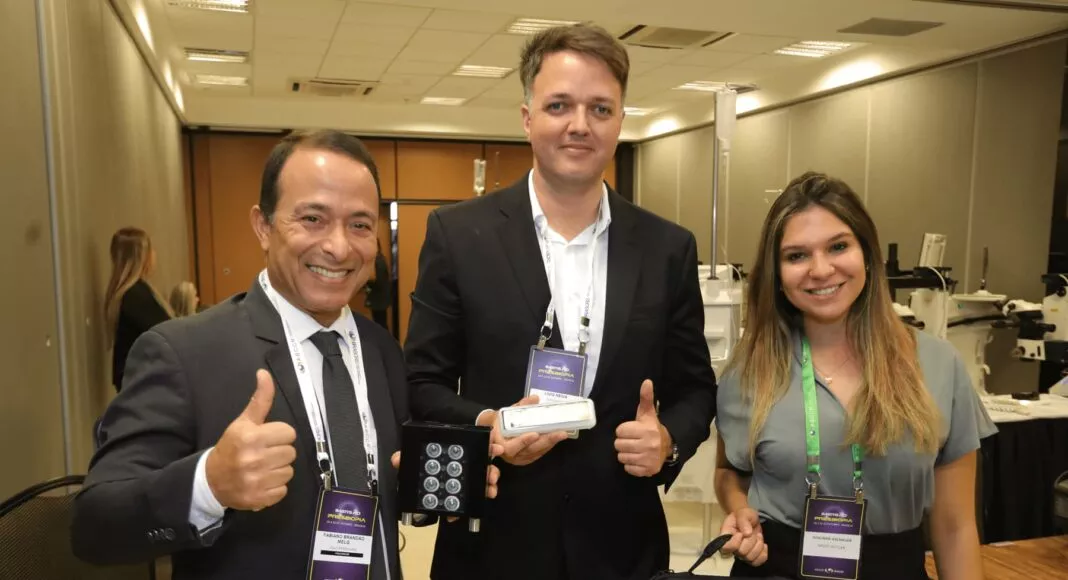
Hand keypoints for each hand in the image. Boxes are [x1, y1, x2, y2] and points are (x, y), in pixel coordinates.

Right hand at [206, 370, 297, 510]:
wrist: (211, 480)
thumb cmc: (231, 447)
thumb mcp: (244, 422)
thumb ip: (260, 399)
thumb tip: (264, 373)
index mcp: (251, 437)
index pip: (288, 433)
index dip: (279, 435)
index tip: (266, 438)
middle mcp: (254, 459)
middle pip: (291, 452)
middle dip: (279, 451)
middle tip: (263, 453)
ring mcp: (257, 481)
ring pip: (289, 471)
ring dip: (278, 470)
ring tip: (262, 468)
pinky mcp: (259, 499)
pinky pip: (283, 490)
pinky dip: (274, 487)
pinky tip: (261, 481)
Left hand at [391, 443, 501, 522]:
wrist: (414, 499)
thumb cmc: (417, 472)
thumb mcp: (411, 463)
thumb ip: (404, 459)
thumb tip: (396, 459)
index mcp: (453, 455)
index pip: (474, 447)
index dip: (487, 446)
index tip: (496, 448)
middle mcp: (463, 468)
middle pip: (483, 466)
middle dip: (490, 470)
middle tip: (492, 476)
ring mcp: (465, 484)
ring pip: (481, 483)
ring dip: (487, 487)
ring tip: (490, 491)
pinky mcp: (463, 500)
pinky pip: (472, 501)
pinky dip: (474, 506)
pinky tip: (473, 512)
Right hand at [479, 394, 568, 466]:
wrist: (495, 436)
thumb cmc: (499, 424)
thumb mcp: (505, 413)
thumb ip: (519, 406)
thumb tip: (534, 398)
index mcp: (501, 444)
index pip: (512, 446)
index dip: (523, 441)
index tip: (535, 434)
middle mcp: (511, 455)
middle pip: (529, 449)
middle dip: (545, 441)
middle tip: (560, 433)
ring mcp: (520, 458)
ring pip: (537, 452)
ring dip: (550, 443)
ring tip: (562, 433)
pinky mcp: (527, 459)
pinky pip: (539, 453)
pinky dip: (548, 445)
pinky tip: (556, 438)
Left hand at [615, 380, 671, 476]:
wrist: (667, 446)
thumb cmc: (651, 428)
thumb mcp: (647, 413)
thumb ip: (645, 398)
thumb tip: (647, 381)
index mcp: (646, 430)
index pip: (620, 431)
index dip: (623, 430)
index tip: (631, 431)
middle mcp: (648, 444)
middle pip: (619, 445)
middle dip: (623, 442)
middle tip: (632, 441)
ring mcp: (648, 459)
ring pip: (622, 457)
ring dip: (625, 454)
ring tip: (634, 450)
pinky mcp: (648, 470)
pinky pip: (628, 469)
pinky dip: (630, 465)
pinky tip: (638, 459)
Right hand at [719, 507, 766, 565]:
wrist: (751, 519)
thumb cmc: (744, 515)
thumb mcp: (743, 514)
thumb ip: (743, 520)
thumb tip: (747, 533)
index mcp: (726, 536)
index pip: (725, 548)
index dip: (735, 543)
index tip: (741, 533)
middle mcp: (732, 548)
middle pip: (741, 553)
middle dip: (751, 541)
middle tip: (753, 532)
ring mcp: (742, 554)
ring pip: (750, 558)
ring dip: (758, 546)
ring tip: (758, 536)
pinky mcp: (751, 557)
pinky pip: (757, 562)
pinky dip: (763, 554)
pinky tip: (764, 545)